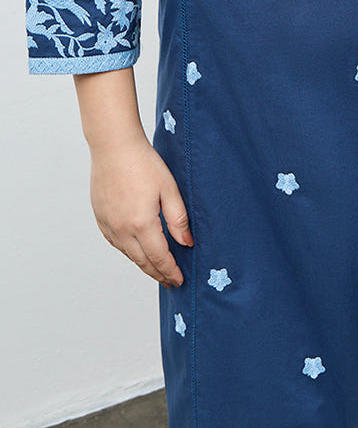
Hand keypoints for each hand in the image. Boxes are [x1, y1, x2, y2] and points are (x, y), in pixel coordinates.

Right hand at [89, 135, 193, 288]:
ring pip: (127, 253)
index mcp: (142, 224)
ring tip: (155, 270)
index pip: (159, 258)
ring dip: (142, 264)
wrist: (114, 146)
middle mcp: (122, 229)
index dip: (170, 271)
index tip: (179, 280)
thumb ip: (178, 219)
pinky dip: (127, 251)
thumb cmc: (144, 163)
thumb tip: (187, 243)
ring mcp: (108, 224)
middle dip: (157, 273)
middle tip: (169, 281)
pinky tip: (134, 250)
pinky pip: (114, 242)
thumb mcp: (169, 189)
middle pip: (142, 261)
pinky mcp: (100, 216)